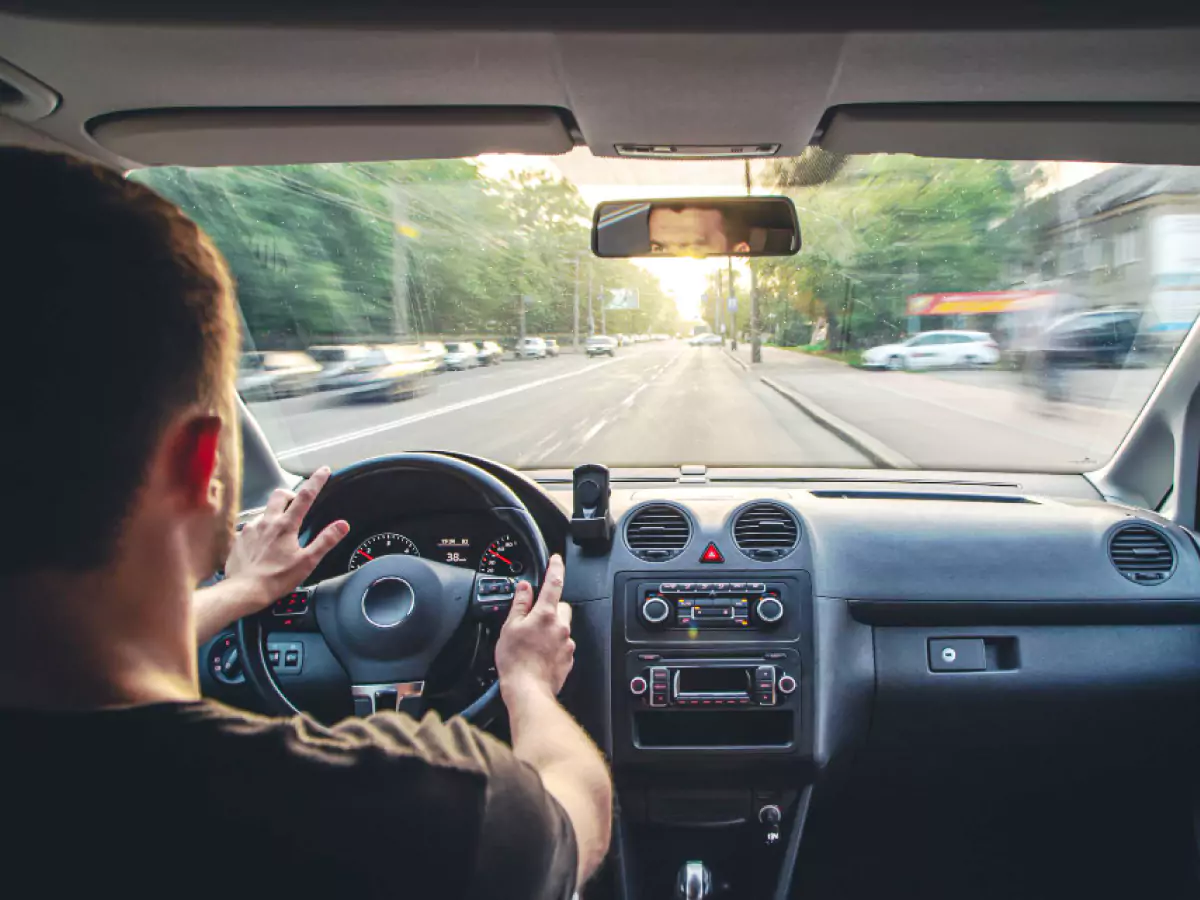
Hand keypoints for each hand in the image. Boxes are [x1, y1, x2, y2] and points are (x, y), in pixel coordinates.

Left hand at [223, 466, 348, 615]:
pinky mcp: (239, 539)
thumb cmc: (275, 579)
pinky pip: (251, 527)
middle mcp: (266, 522)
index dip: (317, 481)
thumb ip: (325, 540)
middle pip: (279, 495)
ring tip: (280, 530)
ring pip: (264, 511)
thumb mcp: (307, 561)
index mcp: (285, 525)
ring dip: (274, 514)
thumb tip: (342, 525)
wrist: (244, 591)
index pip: (305, 496)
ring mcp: (250, 529)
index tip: (323, 470)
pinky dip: (259, 530)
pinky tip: (262, 544)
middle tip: (297, 502)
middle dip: (290, 493)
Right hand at [496, 554, 574, 701]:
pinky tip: (539, 654)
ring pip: (562, 626)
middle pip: (561, 606)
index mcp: (545, 614)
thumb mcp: (510, 627)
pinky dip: (554, 645)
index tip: (557, 560)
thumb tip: (524, 588)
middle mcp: (560, 626)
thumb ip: (519, 604)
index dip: (556, 568)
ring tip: (533, 640)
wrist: (527, 691)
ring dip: (552, 628)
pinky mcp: (568, 658)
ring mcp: (566, 643)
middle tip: (533, 618)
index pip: (554, 583)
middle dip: (550, 607)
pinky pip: (563, 644)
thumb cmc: (515, 661)